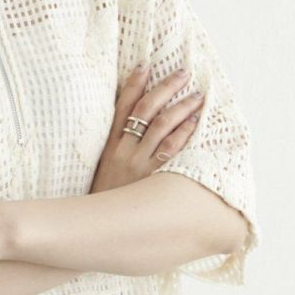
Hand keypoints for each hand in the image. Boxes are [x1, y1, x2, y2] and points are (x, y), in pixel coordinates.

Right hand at [90, 63, 203, 192]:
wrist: (97, 228)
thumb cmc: (104, 199)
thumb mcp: (103, 171)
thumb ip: (116, 150)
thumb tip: (131, 132)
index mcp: (109, 146)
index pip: (120, 107)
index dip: (132, 84)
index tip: (145, 65)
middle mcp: (123, 150)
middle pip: (145, 110)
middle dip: (164, 88)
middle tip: (182, 74)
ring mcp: (138, 163)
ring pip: (160, 125)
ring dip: (180, 107)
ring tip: (196, 95)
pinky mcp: (151, 178)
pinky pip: (170, 150)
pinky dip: (182, 133)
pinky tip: (194, 122)